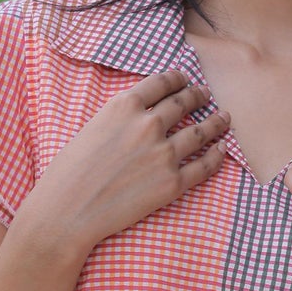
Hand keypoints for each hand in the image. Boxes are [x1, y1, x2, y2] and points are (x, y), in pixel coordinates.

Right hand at [24, 69, 230, 255]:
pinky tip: (222, 149)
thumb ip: (119, 118)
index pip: (161, 82)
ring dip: (216, 122)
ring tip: (224, 118)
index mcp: (123, 106)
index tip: (184, 79)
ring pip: (200, 132)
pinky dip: (217, 156)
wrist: (67, 212)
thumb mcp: (91, 127)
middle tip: (205, 95)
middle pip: (184, 103)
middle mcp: (147, 125)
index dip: (178, 78)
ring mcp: (163, 155)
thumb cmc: (69, 173)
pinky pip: (204, 166)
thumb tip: (140, 116)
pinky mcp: (172, 184)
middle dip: (198, 96)